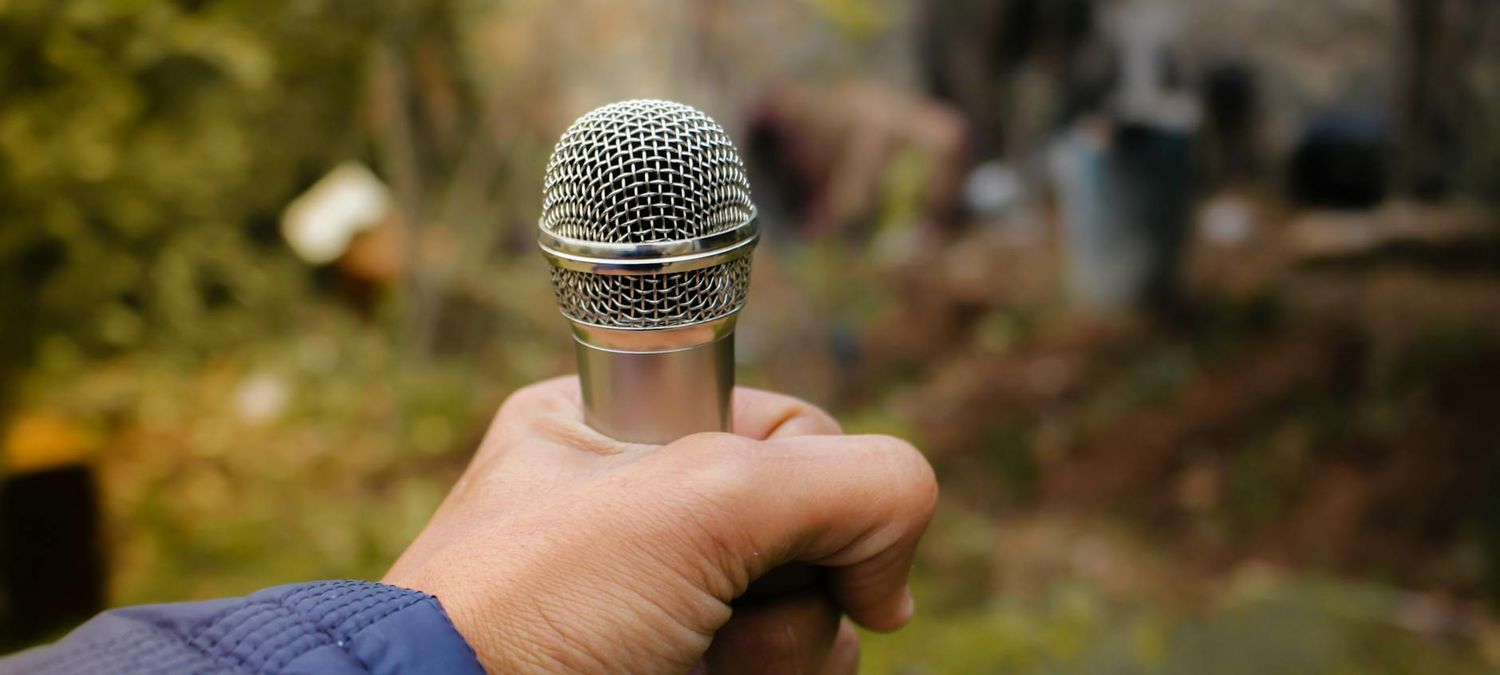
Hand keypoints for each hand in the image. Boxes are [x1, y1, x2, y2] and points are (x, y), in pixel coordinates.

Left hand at [384, 376, 937, 673]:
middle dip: (787, 585)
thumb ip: (850, 484)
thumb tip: (891, 584)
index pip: (790, 423)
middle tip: (707, 609)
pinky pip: (788, 672)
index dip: (808, 479)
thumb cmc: (534, 610)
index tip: (764, 530)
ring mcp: (666, 603)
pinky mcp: (684, 671)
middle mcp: (646, 511)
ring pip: (813, 616)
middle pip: (814, 527)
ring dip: (777, 653)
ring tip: (685, 664)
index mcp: (619, 426)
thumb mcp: (696, 503)